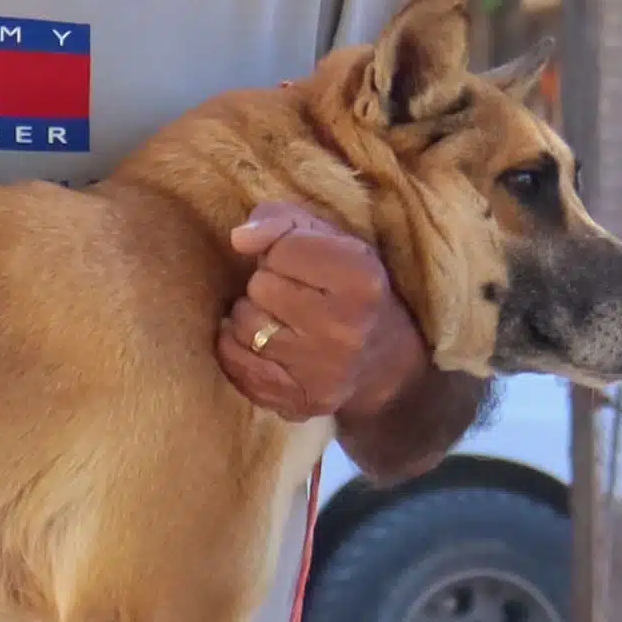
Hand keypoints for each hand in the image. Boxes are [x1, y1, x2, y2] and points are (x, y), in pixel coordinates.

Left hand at [219, 201, 423, 424]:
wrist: (385, 363)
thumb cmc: (348, 288)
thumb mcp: (330, 238)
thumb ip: (280, 220)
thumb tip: (240, 238)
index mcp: (360, 279)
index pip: (279, 249)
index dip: (281, 251)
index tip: (300, 264)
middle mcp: (345, 329)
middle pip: (259, 288)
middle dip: (267, 284)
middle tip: (289, 293)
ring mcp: (322, 372)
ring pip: (244, 326)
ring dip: (251, 317)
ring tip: (277, 317)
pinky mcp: (299, 401)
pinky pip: (236, 364)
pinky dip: (238, 349)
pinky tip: (261, 342)